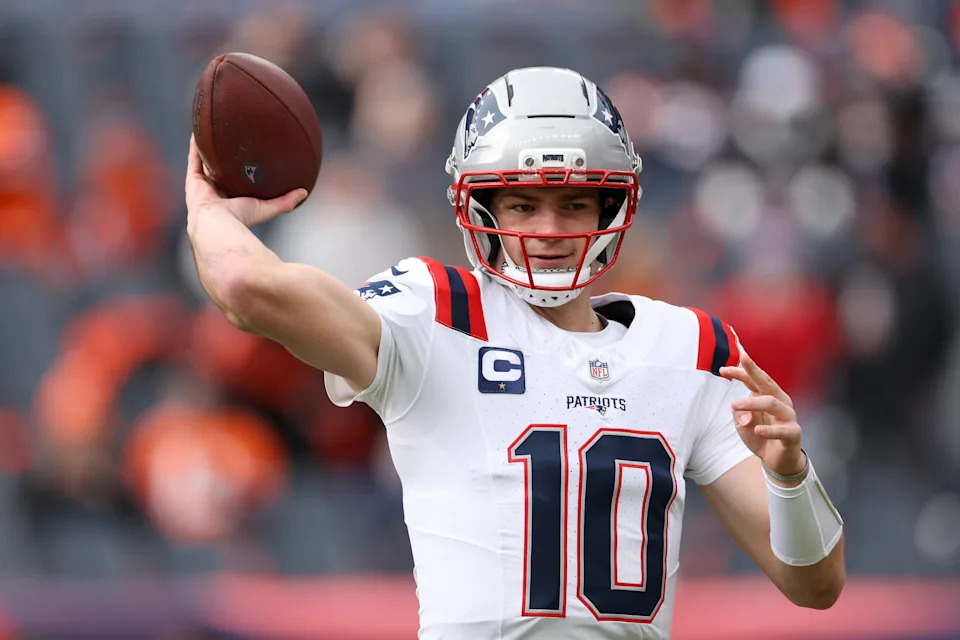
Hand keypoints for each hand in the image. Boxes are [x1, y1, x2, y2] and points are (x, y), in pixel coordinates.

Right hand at [185, 134, 306, 229]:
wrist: (217, 224)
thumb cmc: (241, 219)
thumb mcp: (267, 208)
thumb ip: (285, 201)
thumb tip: (305, 192)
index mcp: (231, 200)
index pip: (235, 183)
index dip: (239, 172)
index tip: (247, 160)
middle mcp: (216, 192)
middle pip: (220, 171)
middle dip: (223, 159)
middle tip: (231, 142)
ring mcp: (203, 185)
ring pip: (205, 163)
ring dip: (208, 149)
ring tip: (213, 131)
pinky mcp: (193, 180)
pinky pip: (194, 158)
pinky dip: (196, 145)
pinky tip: (200, 131)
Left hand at [719, 355, 805, 479]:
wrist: (777, 460)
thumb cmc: (760, 436)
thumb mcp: (742, 424)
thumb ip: (739, 413)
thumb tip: (738, 408)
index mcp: (766, 396)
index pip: (753, 380)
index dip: (740, 372)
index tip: (723, 369)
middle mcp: (780, 402)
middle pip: (767, 382)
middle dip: (754, 370)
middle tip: (742, 360)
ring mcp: (788, 416)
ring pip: (772, 403)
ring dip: (752, 402)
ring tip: (735, 404)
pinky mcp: (793, 433)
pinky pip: (783, 430)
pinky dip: (769, 430)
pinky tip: (758, 430)